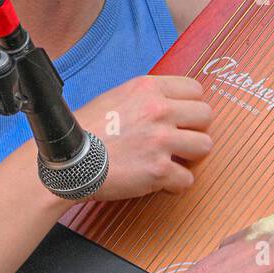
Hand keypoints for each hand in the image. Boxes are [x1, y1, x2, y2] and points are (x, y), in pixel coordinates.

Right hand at [74, 74, 213, 200]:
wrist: (68, 160)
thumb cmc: (86, 130)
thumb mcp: (116, 96)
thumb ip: (146, 97)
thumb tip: (170, 104)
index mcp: (148, 88)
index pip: (195, 89)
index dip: (190, 105)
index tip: (183, 117)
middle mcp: (159, 110)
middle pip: (205, 115)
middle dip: (194, 129)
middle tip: (179, 140)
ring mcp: (161, 141)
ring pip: (204, 146)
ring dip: (190, 156)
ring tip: (172, 160)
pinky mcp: (159, 170)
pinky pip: (187, 179)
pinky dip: (175, 184)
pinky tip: (159, 181)